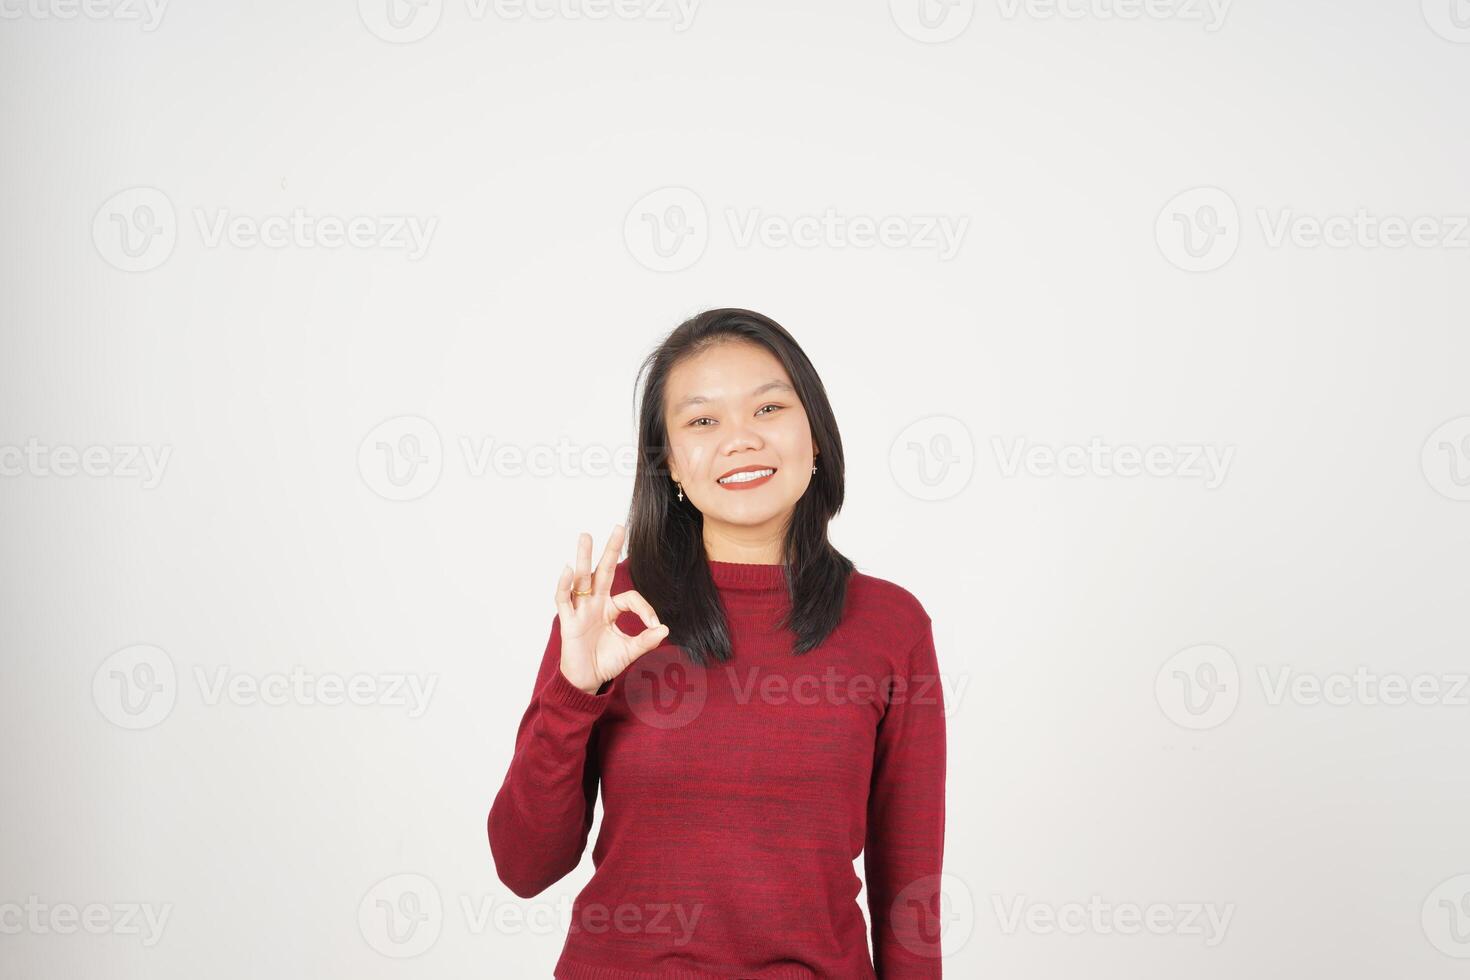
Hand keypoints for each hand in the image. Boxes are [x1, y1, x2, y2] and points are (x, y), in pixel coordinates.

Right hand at [554, 523, 667, 695]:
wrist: (586, 681)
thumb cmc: (605, 663)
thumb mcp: (630, 651)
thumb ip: (646, 640)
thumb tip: (665, 629)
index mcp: (610, 609)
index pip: (629, 598)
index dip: (644, 608)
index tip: (654, 625)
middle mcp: (595, 604)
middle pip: (603, 572)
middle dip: (610, 550)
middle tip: (618, 526)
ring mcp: (581, 611)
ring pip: (582, 579)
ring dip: (583, 558)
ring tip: (585, 536)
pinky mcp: (568, 622)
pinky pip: (564, 600)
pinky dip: (564, 585)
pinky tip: (568, 569)